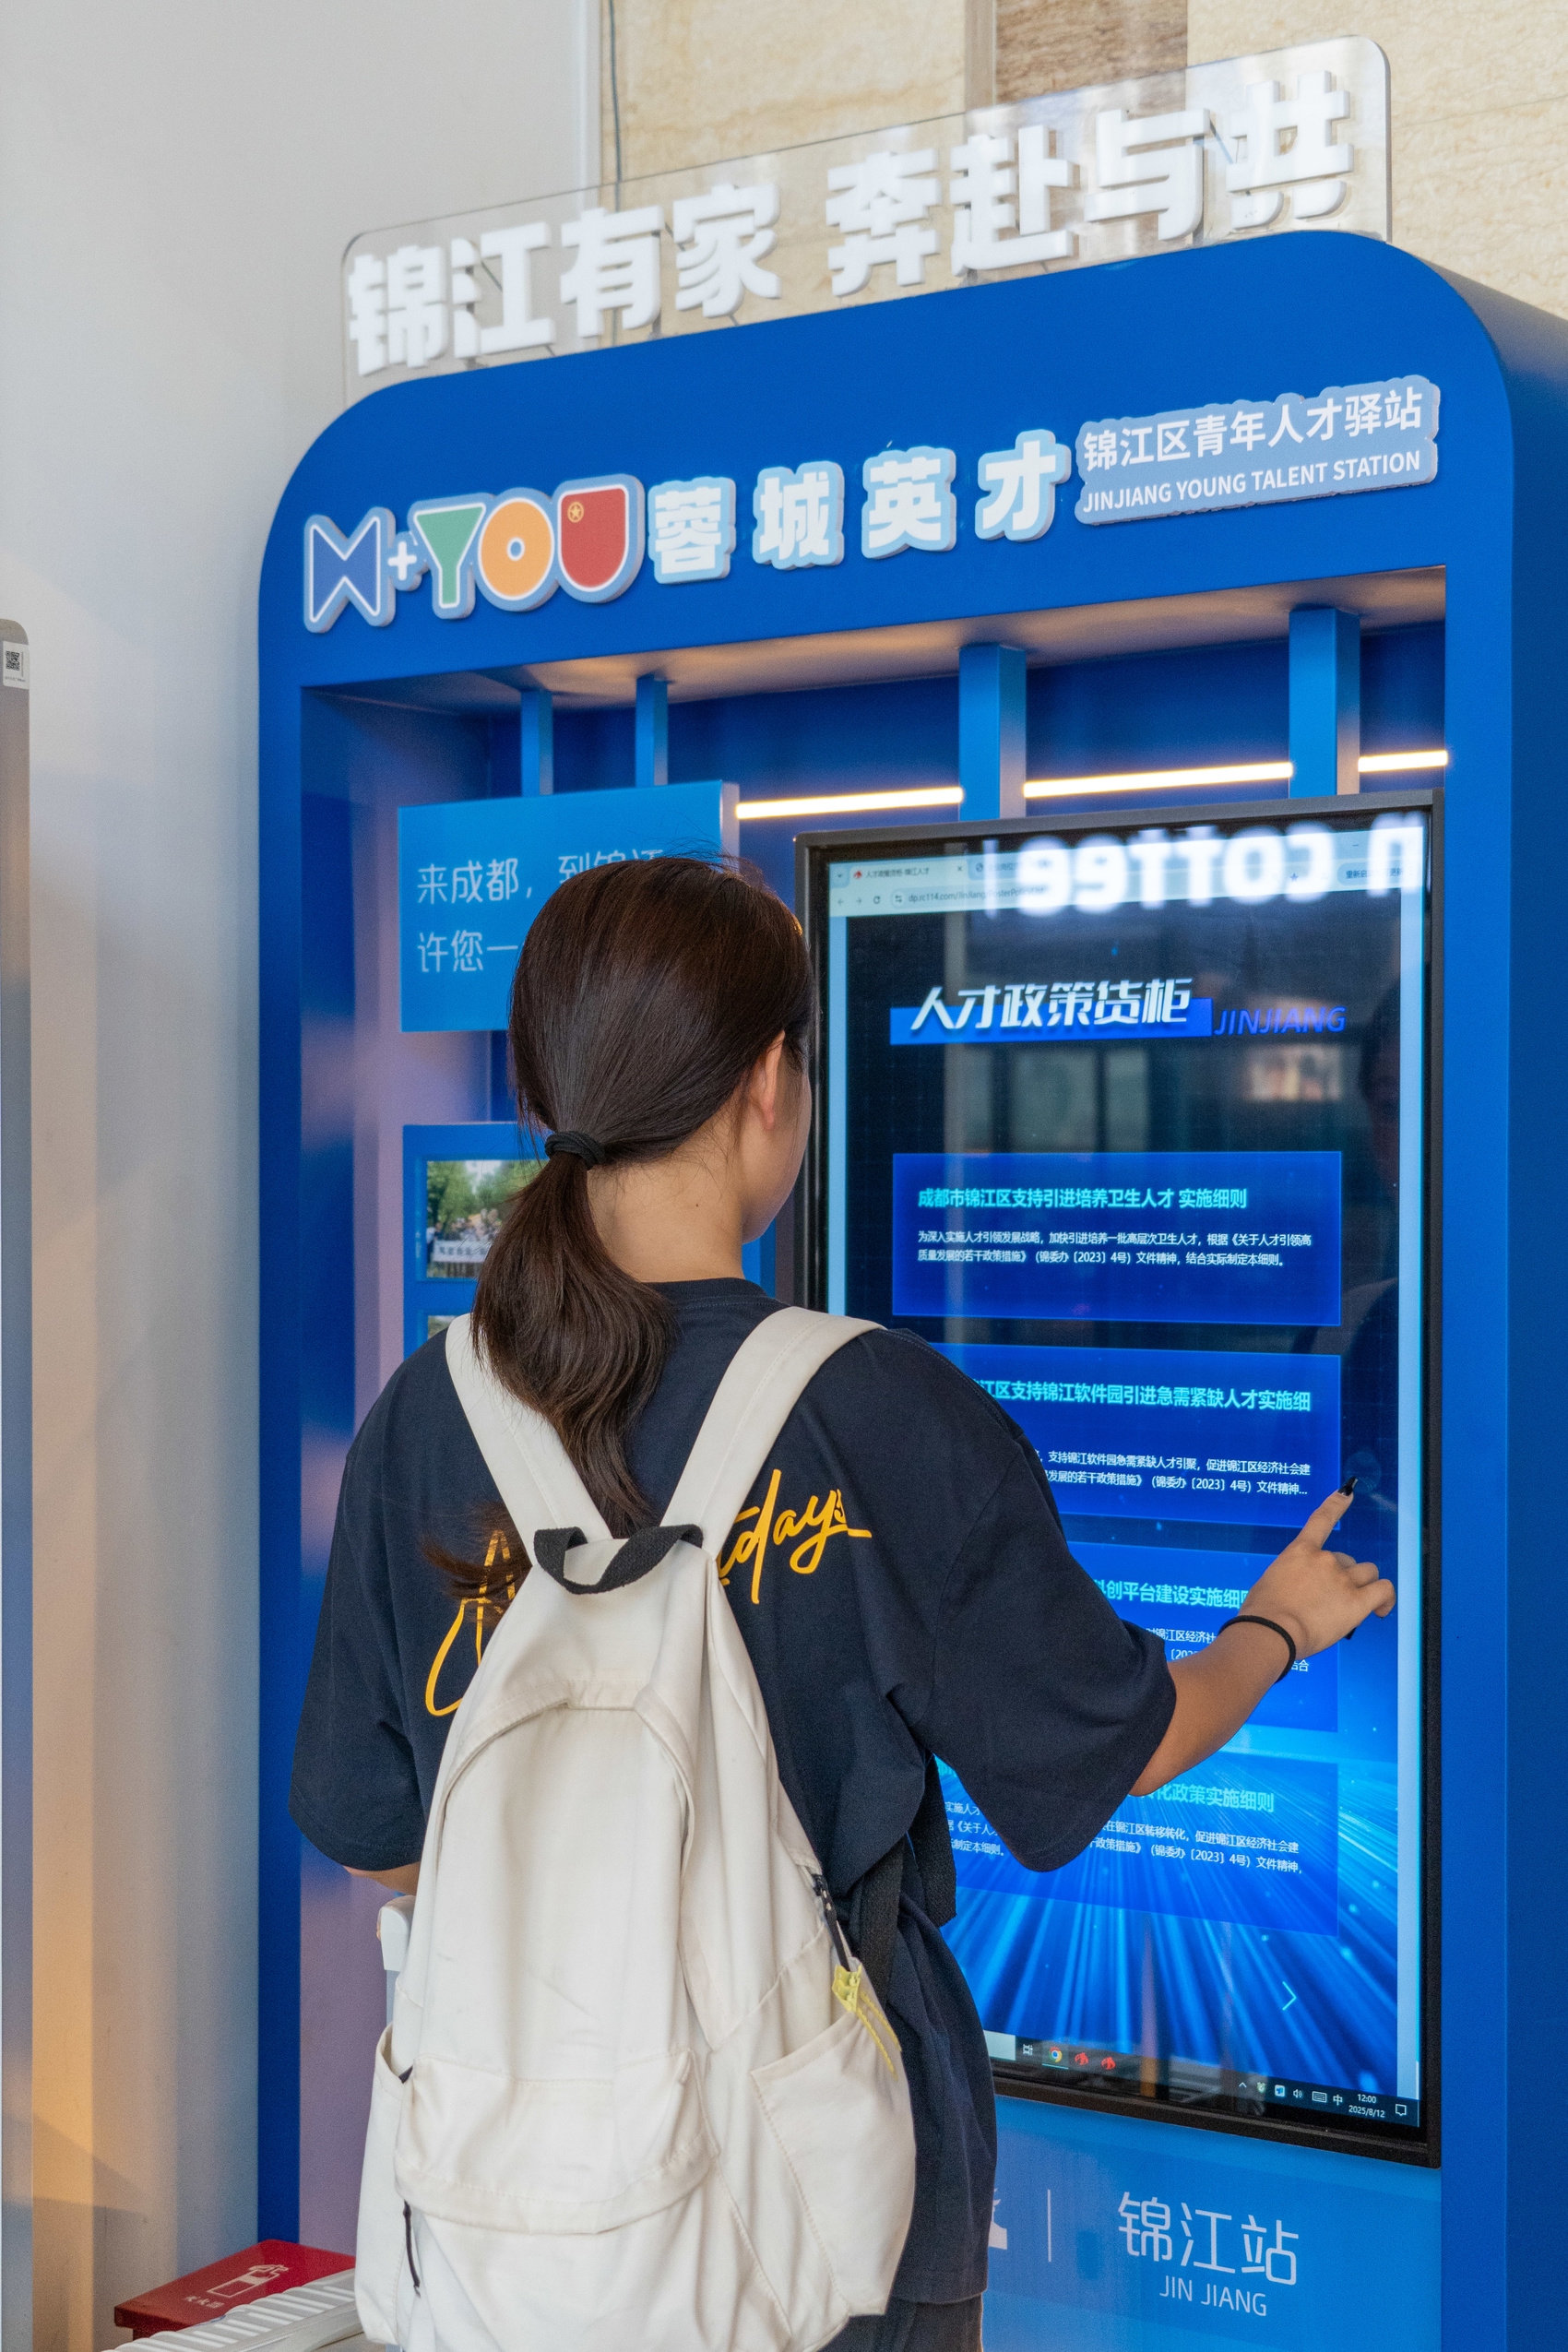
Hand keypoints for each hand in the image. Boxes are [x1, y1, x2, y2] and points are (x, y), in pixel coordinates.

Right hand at [1240, 1490, 1394, 1659]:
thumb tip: (1303, 1593)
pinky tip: (1380, 1610)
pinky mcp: (1357, 1602)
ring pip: (1367, 1573)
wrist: (1271, 1631)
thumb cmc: (1262, 1613)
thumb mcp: (1271, 1584)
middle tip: (1329, 1600)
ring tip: (1352, 1605)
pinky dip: (1386, 1599)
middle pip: (1347, 1560)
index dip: (1336, 1504)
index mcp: (1300, 1552)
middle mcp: (1325, 1560)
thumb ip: (1293, 1580)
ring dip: (1362, 1585)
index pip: (1322, 1520)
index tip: (1348, 1493)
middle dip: (1343, 1576)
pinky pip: (1383, 1590)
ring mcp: (1343, 1579)